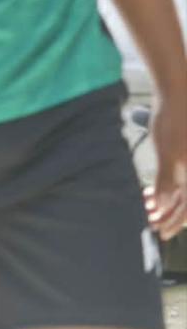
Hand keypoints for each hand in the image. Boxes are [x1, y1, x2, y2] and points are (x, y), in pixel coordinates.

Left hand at [147, 96, 186, 239]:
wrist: (178, 96)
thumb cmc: (174, 122)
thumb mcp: (167, 153)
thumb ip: (167, 180)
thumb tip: (164, 205)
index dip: (174, 223)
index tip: (159, 232)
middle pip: (186, 204)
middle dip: (167, 215)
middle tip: (149, 222)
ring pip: (182, 193)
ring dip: (164, 202)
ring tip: (145, 207)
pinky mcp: (185, 159)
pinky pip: (179, 181)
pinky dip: (166, 189)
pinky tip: (150, 192)